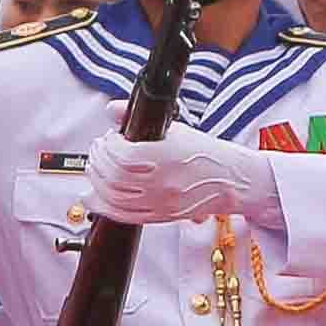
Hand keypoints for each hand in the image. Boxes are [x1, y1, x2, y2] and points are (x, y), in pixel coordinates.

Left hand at [84, 126, 273, 228]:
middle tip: (98, 150)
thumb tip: (113, 109)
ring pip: (114, 197)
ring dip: (97, 181)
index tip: (108, 138)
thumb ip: (140, 117)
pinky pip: (124, 215)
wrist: (231, 179)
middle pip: (114, 177)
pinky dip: (103, 206)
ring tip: (98, 168)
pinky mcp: (160, 216)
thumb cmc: (206, 153)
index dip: (107, 146)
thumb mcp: (176, 128)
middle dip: (98, 161)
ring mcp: (161, 202)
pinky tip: (94, 196)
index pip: (122, 155)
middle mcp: (164, 182)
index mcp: (168, 156)